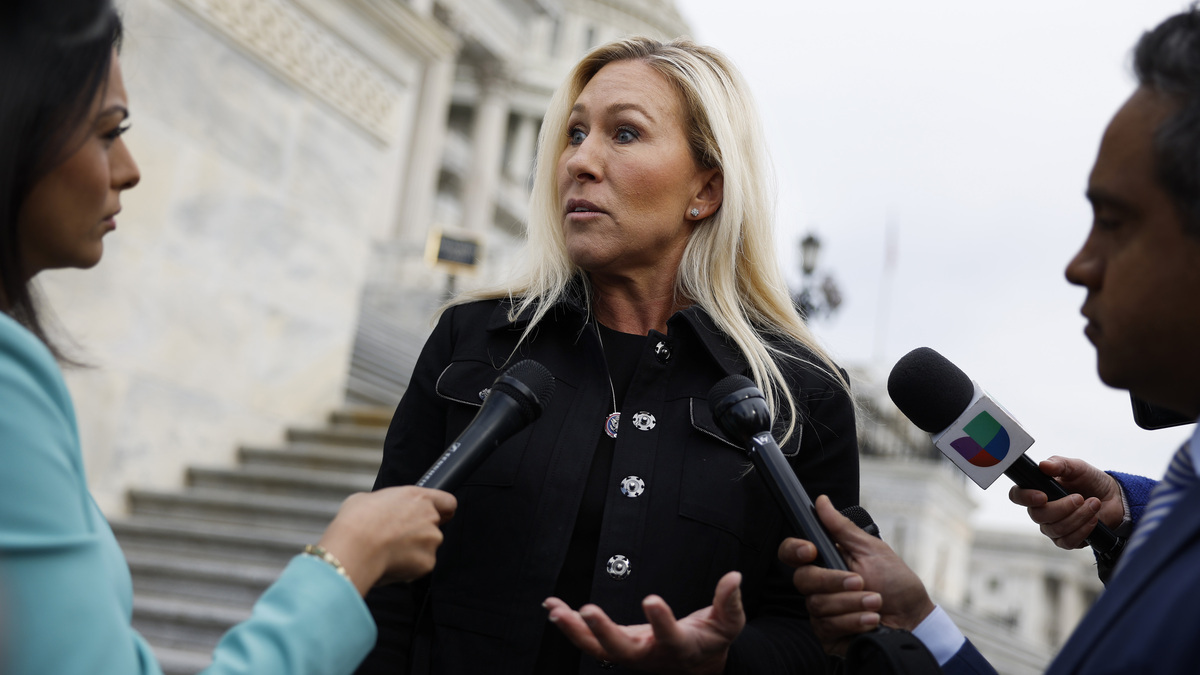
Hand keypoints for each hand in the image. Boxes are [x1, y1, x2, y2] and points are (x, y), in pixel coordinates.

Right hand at [317, 485, 456, 594]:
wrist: (355, 548)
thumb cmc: (356, 522)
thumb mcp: (367, 499)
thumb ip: (385, 503)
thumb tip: (381, 509)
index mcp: (418, 497)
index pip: (447, 501)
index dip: (443, 509)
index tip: (438, 515)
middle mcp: (430, 517)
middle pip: (434, 526)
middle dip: (420, 532)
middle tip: (396, 537)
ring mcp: (431, 540)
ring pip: (427, 546)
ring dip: (414, 550)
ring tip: (388, 551)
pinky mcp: (428, 562)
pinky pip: (421, 565)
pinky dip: (409, 566)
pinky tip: (389, 562)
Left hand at [542, 571, 744, 674]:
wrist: (696, 665)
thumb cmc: (710, 641)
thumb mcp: (728, 624)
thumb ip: (730, 602)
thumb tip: (734, 577)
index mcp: (679, 646)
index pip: (670, 637)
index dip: (661, 621)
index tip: (651, 600)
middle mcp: (650, 654)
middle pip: (622, 649)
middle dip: (603, 631)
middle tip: (586, 611)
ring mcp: (630, 653)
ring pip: (597, 649)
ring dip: (574, 630)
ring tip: (556, 610)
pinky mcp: (616, 647)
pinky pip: (587, 640)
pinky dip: (569, 625)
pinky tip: (552, 608)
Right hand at [778, 495, 933, 655]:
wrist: (913, 619)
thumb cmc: (896, 583)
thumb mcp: (872, 550)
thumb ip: (842, 528)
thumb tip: (822, 501)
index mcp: (826, 560)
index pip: (792, 552)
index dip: (794, 550)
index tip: (811, 551)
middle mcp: (819, 585)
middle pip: (803, 579)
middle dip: (834, 581)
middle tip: (861, 582)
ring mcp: (822, 611)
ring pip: (817, 604)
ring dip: (851, 603)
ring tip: (876, 602)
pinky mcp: (828, 633)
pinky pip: (827, 626)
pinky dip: (852, 621)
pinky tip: (870, 620)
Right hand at [1007, 456, 1123, 549]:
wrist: (1113, 497)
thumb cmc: (1090, 480)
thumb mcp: (1077, 467)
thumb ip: (1060, 464)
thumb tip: (1043, 465)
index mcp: (1037, 490)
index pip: (1017, 496)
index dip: (1025, 498)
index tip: (1043, 495)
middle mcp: (1041, 511)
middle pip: (1038, 515)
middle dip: (1062, 507)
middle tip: (1080, 497)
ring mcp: (1052, 527)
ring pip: (1056, 529)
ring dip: (1078, 517)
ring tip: (1094, 504)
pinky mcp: (1067, 540)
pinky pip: (1068, 541)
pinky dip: (1083, 530)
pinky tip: (1094, 519)